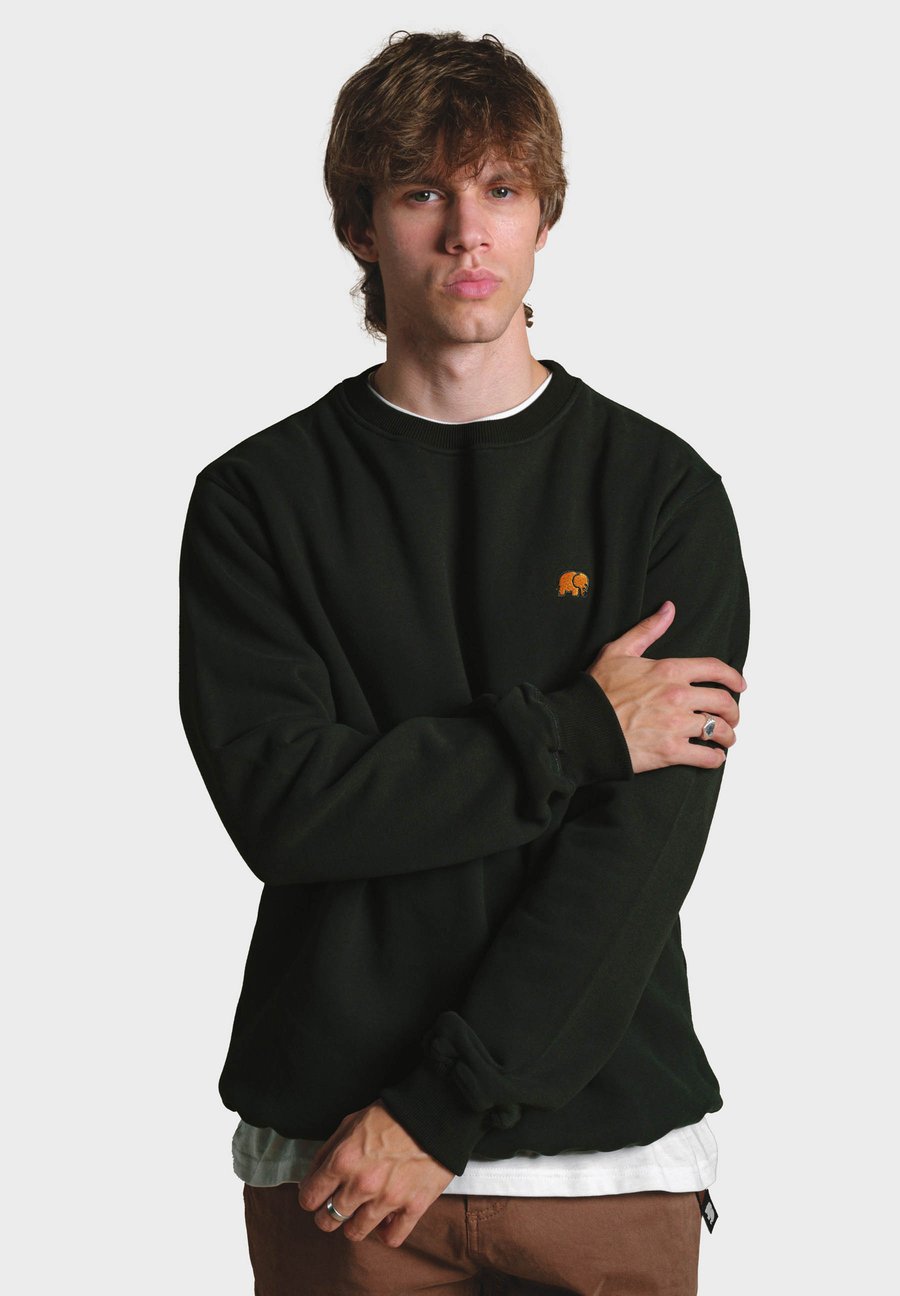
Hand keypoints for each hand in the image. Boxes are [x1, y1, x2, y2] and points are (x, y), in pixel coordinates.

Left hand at [296, 1100, 454, 1248]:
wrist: (433, 1112)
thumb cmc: (392, 1114)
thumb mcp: (351, 1122)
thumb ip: (329, 1150)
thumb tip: (315, 1175)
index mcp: (343, 1160)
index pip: (310, 1198)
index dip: (310, 1197)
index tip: (316, 1196)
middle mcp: (362, 1184)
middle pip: (328, 1220)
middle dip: (327, 1215)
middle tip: (335, 1206)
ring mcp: (388, 1199)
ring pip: (355, 1233)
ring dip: (354, 1223)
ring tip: (361, 1211)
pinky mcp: (413, 1207)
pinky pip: (391, 1238)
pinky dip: (386, 1232)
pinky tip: (386, 1219)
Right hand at [589, 600, 746, 774]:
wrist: (582, 727)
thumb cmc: (596, 691)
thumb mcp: (618, 651)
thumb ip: (647, 630)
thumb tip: (668, 609)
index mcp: (669, 670)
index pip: (715, 670)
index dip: (733, 678)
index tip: (740, 685)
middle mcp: (678, 696)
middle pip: (723, 702)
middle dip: (733, 711)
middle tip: (732, 717)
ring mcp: (676, 725)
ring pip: (719, 730)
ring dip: (727, 736)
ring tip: (725, 740)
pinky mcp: (671, 751)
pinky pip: (706, 757)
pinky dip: (715, 759)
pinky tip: (713, 757)